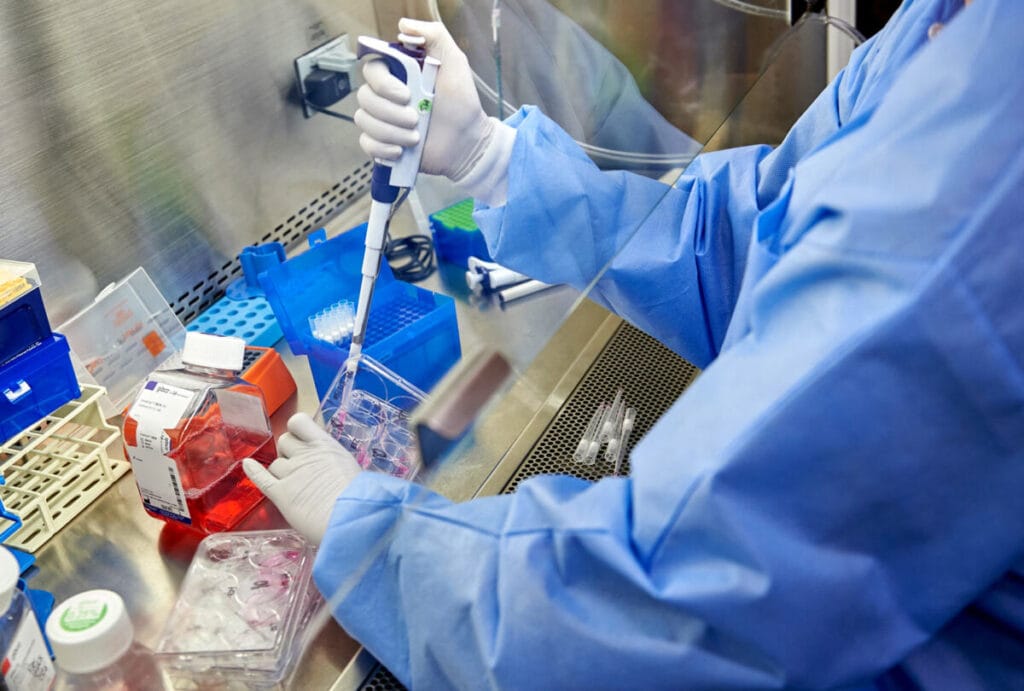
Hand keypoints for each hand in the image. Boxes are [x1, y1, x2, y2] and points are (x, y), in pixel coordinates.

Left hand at [243, 413, 360, 543]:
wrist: (352, 518)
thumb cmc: (361, 496)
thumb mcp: (351, 468)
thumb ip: (334, 462)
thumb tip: (332, 468)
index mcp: (324, 444)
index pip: (298, 422)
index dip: (297, 430)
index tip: (303, 441)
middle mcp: (304, 454)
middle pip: (284, 441)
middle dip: (289, 451)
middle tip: (300, 467)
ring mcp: (291, 473)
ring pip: (275, 463)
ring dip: (281, 471)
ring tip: (295, 485)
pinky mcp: (280, 494)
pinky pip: (262, 478)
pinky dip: (253, 471)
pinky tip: (248, 465)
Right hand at [355, 18, 494, 179]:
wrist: (467, 141)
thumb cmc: (461, 102)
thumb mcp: (454, 62)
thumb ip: (434, 36)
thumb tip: (404, 25)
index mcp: (397, 74)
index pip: (371, 70)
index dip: (384, 84)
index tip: (407, 95)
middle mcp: (385, 95)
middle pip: (365, 98)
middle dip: (391, 113)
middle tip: (416, 119)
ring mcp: (382, 120)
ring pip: (364, 121)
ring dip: (390, 132)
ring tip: (415, 138)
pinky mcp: (382, 143)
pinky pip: (366, 144)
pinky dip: (381, 148)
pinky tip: (400, 151)